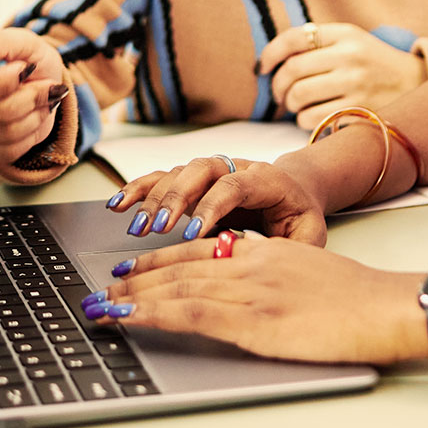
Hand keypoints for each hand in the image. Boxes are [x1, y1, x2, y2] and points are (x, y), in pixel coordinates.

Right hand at [0, 28, 67, 165]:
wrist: (38, 84)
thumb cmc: (27, 61)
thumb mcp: (24, 42)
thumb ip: (1, 42)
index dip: (7, 82)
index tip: (25, 68)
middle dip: (31, 99)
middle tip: (44, 85)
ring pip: (7, 134)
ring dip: (35, 116)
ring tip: (39, 101)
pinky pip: (9, 152)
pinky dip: (30, 136)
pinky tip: (30, 119)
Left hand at [87, 234, 426, 365]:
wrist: (385, 306)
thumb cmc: (359, 299)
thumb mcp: (310, 273)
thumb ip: (276, 273)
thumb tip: (252, 284)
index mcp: (265, 252)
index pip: (202, 250)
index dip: (163, 258)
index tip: (135, 267)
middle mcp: (250, 263)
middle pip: (180, 265)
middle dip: (137, 276)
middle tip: (105, 285)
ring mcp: (248, 289)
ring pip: (176, 287)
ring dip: (132, 295)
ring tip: (102, 304)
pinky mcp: (252, 319)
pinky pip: (189, 312)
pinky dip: (151, 312)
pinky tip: (128, 316)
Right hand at [108, 154, 328, 244]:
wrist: (297, 190)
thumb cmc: (300, 216)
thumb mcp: (309, 234)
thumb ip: (294, 247)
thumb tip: (265, 260)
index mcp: (266, 178)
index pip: (235, 185)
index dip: (212, 206)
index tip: (192, 232)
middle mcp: (234, 167)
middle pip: (199, 171)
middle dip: (175, 198)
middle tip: (157, 227)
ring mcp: (211, 173)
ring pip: (177, 174)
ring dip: (153, 198)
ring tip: (136, 226)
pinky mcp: (193, 182)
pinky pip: (161, 179)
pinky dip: (138, 190)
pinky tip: (118, 204)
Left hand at [257, 22, 425, 131]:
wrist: (418, 84)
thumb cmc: (373, 64)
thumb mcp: (352, 41)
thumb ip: (318, 44)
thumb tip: (270, 60)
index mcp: (345, 33)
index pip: (295, 37)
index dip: (271, 53)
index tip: (262, 67)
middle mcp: (350, 56)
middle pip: (292, 70)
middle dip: (277, 86)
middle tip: (279, 94)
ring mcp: (356, 84)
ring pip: (299, 96)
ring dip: (290, 105)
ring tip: (296, 105)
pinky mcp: (360, 110)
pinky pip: (313, 119)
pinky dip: (304, 121)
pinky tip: (312, 117)